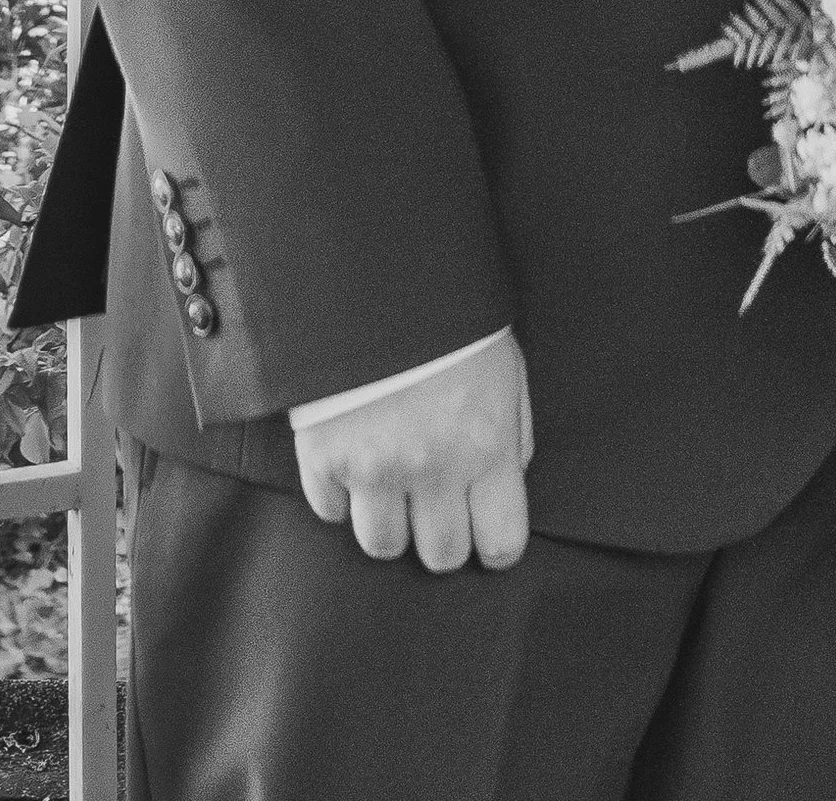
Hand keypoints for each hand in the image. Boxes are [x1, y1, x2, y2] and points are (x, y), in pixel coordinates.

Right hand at [292, 330, 532, 571]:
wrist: (376, 279)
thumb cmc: (453, 322)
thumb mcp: (506, 369)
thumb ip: (513, 433)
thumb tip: (507, 479)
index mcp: (487, 447)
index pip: (502, 542)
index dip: (497, 545)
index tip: (488, 534)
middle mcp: (432, 470)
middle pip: (441, 557)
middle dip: (444, 538)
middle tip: (439, 507)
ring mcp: (373, 470)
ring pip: (382, 547)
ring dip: (392, 523)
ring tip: (395, 486)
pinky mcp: (323, 460)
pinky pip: (330, 512)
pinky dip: (342, 496)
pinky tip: (355, 461)